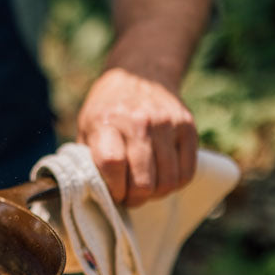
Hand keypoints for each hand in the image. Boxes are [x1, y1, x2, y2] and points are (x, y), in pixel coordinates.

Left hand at [77, 68, 197, 206]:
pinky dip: (174, 184)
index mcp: (107, 122)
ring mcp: (167, 123)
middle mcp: (139, 122)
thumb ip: (87, 158)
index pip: (112, 165)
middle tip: (128, 197)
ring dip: (155, 194)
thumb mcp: (86, 127)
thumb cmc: (107, 109)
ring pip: (167, 181)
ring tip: (144, 188)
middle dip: (134, 199)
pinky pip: (186, 172)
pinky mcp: (188, 126)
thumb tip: (88, 192)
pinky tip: (162, 179)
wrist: (140, 74)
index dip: (113, 189)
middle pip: (143, 181)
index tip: (112, 193)